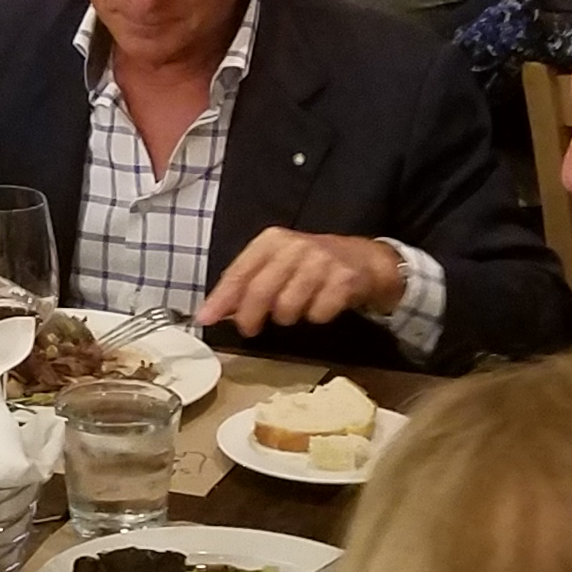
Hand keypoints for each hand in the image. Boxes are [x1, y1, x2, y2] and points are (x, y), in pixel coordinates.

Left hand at [196, 230, 405, 334]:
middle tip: (249, 330)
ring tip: (296, 309)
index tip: (205, 318)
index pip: (240, 272)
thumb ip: (249, 283)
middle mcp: (295, 247)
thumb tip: (217, 311)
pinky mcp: (344, 280)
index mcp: (273, 241)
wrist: (366, 259)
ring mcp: (321, 262)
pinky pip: (317, 315)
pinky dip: (316, 317)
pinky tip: (321, 306)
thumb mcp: (278, 264)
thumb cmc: (314, 264)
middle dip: (249, 317)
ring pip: (287, 307)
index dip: (221, 299)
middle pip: (260, 291)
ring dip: (287, 317)